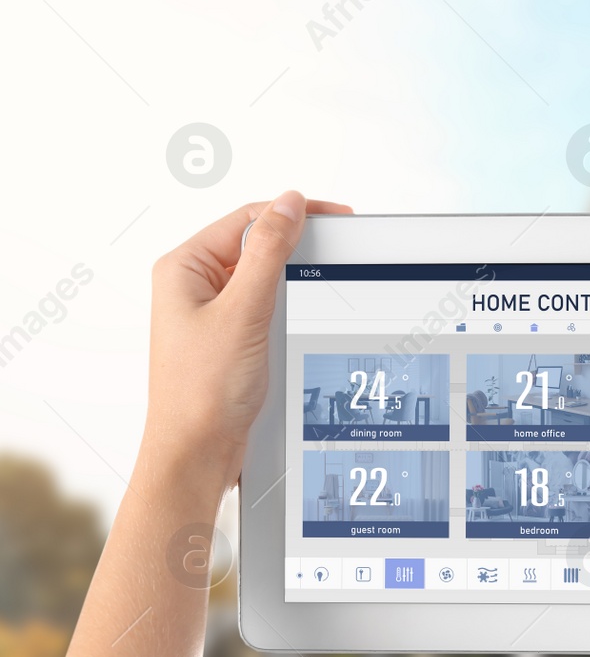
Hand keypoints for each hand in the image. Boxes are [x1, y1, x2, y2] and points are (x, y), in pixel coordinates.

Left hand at [0, 193, 351, 656]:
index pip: (251, 222)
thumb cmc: (199, 437)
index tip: (360, 223)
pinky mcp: (240, 403)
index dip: (304, 213)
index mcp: (183, 285)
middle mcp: (193, 320)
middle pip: (267, 262)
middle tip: (373, 265)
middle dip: (317, 259)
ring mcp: (218, 365)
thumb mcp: (237, 334)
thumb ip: (266, 257)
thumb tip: (289, 197)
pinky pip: (284, 354)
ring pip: (280, 313)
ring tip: (365, 318)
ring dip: (320, 311)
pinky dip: (315, 349)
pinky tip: (345, 367)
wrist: (186, 519)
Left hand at [143, 192, 350, 486]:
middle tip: (339, 246)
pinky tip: (303, 315)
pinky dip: (289, 304)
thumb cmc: (202, 393)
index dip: (293, 213)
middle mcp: (192, 285)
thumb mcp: (244, 312)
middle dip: (297, 244)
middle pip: (255, 243)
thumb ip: (268, 252)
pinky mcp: (230, 336)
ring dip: (294, 277)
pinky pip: (265, 305)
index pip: (247, 219)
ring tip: (320, 283)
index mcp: (183, 268)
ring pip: (263, 275)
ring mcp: (211, 312)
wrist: (198, 452)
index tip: (334, 217)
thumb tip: (289, 204)